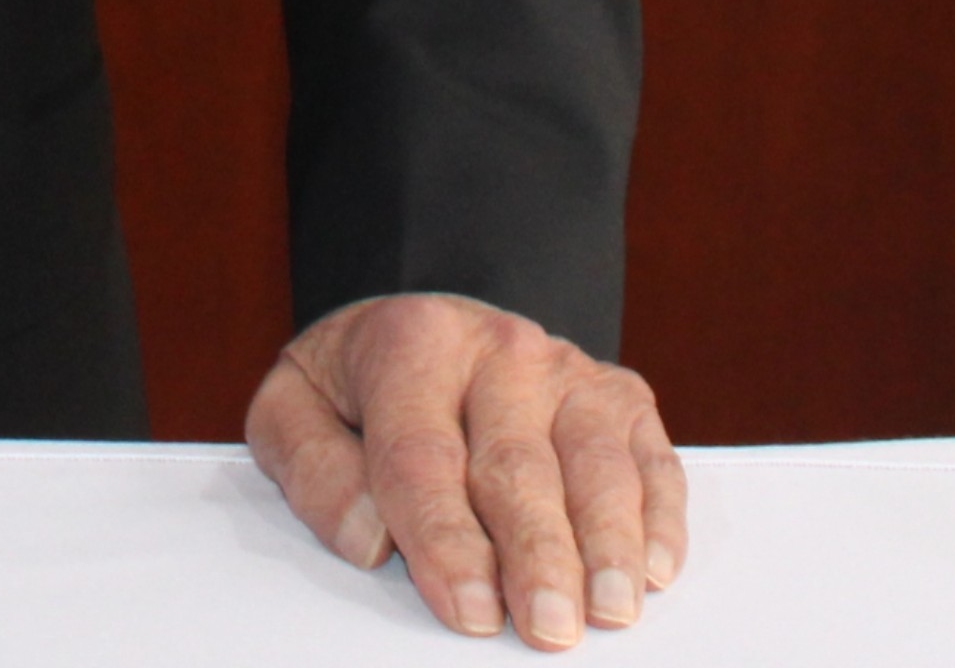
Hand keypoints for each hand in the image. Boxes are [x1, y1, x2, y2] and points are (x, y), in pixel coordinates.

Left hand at [247, 292, 681, 646]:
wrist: (428, 327)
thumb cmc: (359, 389)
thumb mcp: (294, 407)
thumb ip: (312, 467)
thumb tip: (369, 537)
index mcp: (411, 344)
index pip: (423, 454)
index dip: (445, 539)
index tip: (466, 609)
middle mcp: (498, 349)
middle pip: (517, 466)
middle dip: (535, 554)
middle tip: (545, 626)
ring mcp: (566, 369)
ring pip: (595, 461)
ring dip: (607, 541)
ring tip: (609, 609)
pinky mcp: (618, 394)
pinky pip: (650, 456)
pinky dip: (660, 515)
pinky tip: (655, 569)